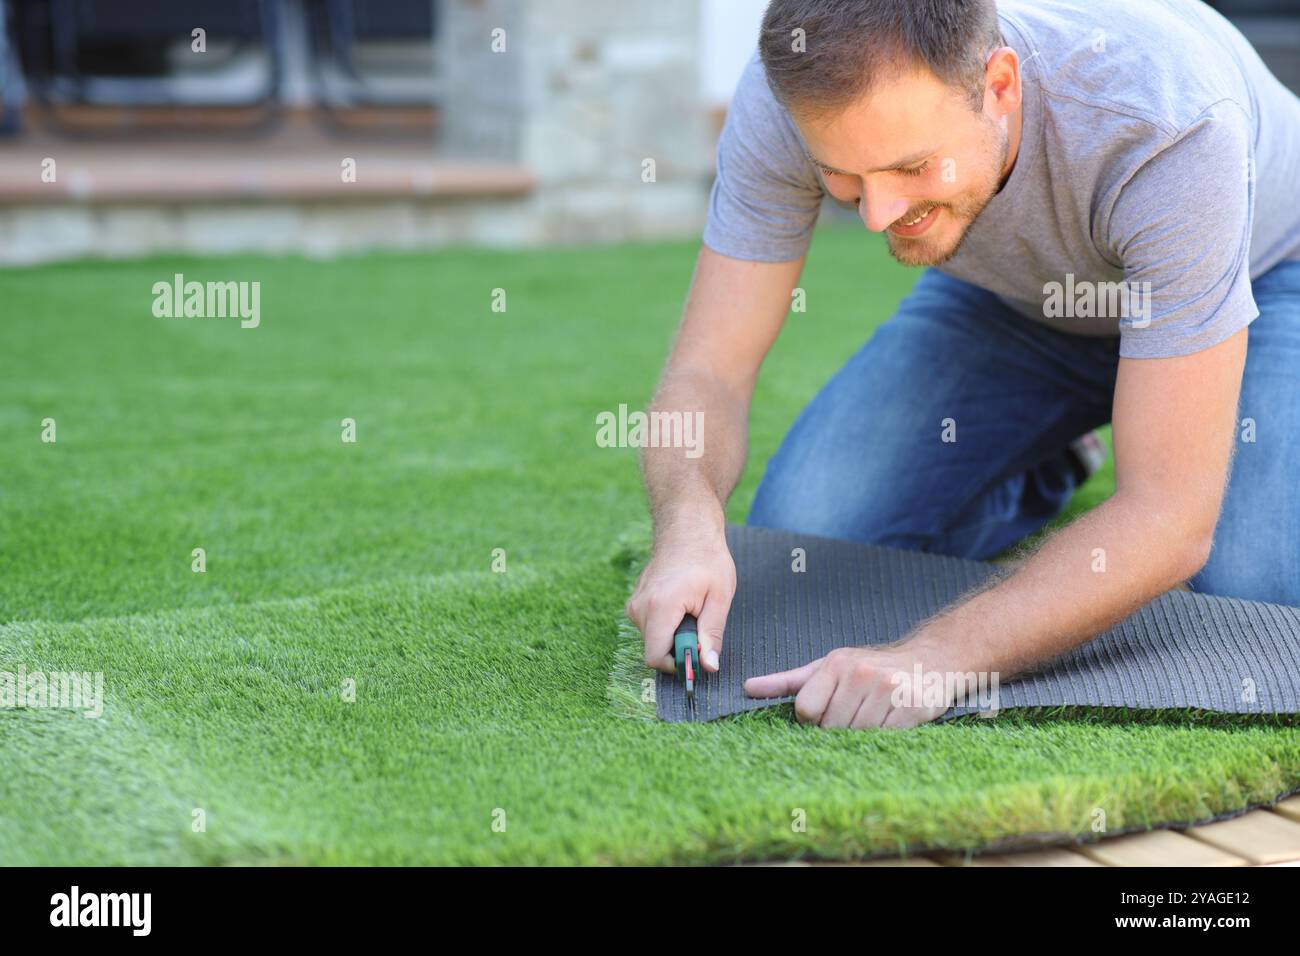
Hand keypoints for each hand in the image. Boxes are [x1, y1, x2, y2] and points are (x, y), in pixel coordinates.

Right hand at [625, 526, 735, 674]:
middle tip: (700, 623)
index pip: (656, 658)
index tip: (699, 654)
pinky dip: (666, 625)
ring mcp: (634, 604)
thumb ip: (712, 634)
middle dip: (679, 647)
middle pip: (655, 650)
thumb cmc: (707, 558)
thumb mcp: (720, 598)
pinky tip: (681, 604)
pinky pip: (650, 627)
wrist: (686, 528)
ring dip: (674, 635)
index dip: (678, 664)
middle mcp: (640, 608)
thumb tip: (708, 666)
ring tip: (692, 609)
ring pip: (653, 639)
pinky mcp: (634, 603)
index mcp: (660, 608)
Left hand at [743, 645, 954, 729]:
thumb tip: (747, 688)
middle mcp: (861, 674)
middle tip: (853, 716)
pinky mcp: (912, 707)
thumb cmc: (871, 666)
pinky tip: (890, 722)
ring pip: (857, 735)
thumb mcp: (827, 667)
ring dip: (861, 735)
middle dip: (838, 729)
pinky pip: (885, 738)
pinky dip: (884, 737)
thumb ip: (787, 681)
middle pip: (831, 727)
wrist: (930, 661)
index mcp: (836, 664)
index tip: (825, 714)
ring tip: (872, 717)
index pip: (806, 709)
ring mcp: (888, 690)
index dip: (812, 720)